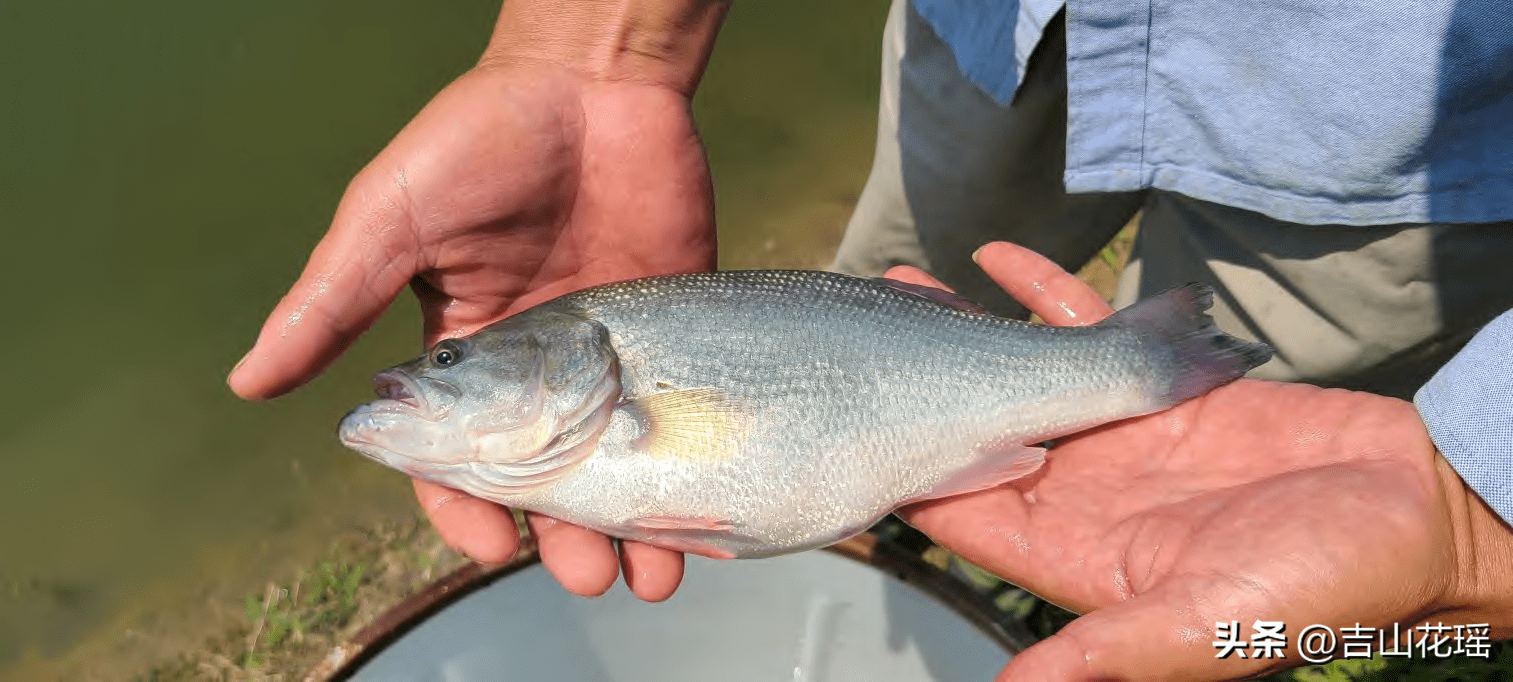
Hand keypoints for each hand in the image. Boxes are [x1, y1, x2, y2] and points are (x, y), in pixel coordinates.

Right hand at [227, 60, 714, 600]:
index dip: (467, 509)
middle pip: (552, 479)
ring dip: (637, 523)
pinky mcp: (672, 328)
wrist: (591, 78)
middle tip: (591, 576)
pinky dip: (695, 463)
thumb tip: (248, 382)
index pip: (458, 457)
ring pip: (624, 461)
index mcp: (463, 353)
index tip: (489, 544)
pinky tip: (709, 512)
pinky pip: (683, 409)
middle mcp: (540, 367)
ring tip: (654, 575)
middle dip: (567, 536)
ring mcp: (611, 353)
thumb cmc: (477, 139)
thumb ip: (333, 301)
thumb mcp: (391, 220)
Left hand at [889, 242, 1512, 680]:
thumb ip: (1109, 650)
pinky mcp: (1160, 389)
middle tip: (853, 329)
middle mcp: (1082, 491)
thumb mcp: (1209, 623)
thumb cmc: (1327, 586)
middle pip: (972, 428)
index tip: (842, 422)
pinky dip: (1043, 293)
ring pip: (1018, 370)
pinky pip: (1088, 328)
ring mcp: (1117, 436)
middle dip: (913, 382)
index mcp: (1074, 552)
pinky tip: (994, 258)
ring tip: (901, 282)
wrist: (1419, 514)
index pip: (962, 507)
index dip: (901, 468)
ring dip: (961, 328)